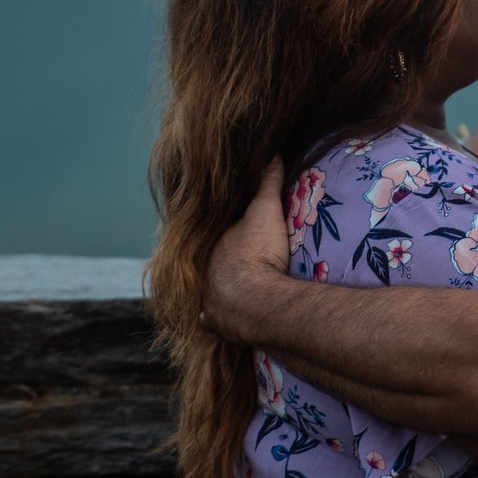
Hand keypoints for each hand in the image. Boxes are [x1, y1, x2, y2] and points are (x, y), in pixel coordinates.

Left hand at [201, 160, 291, 342]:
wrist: (256, 300)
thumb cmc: (257, 254)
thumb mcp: (265, 212)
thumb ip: (268, 184)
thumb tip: (273, 153)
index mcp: (213, 246)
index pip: (218, 236)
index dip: (229, 234)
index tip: (239, 234)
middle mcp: (204, 273)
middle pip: (210, 264)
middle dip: (219, 264)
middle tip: (236, 261)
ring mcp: (209, 300)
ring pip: (208, 292)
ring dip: (217, 291)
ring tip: (231, 289)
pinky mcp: (218, 323)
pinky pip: (212, 319)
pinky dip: (217, 318)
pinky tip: (221, 317)